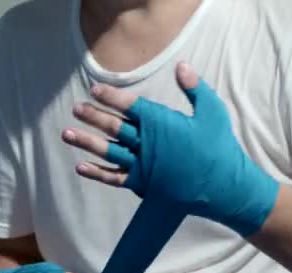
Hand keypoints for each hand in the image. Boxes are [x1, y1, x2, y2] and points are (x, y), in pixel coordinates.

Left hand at [62, 62, 278, 235]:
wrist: (224, 187)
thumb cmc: (219, 147)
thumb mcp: (212, 111)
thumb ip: (195, 88)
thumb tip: (181, 66)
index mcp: (161, 123)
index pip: (130, 105)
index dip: (111, 96)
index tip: (95, 90)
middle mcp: (147, 143)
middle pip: (114, 127)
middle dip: (93, 116)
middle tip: (76, 109)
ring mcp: (143, 166)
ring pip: (108, 151)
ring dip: (86, 142)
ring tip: (67, 134)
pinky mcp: (143, 185)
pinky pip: (115, 178)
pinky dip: (97, 173)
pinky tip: (80, 166)